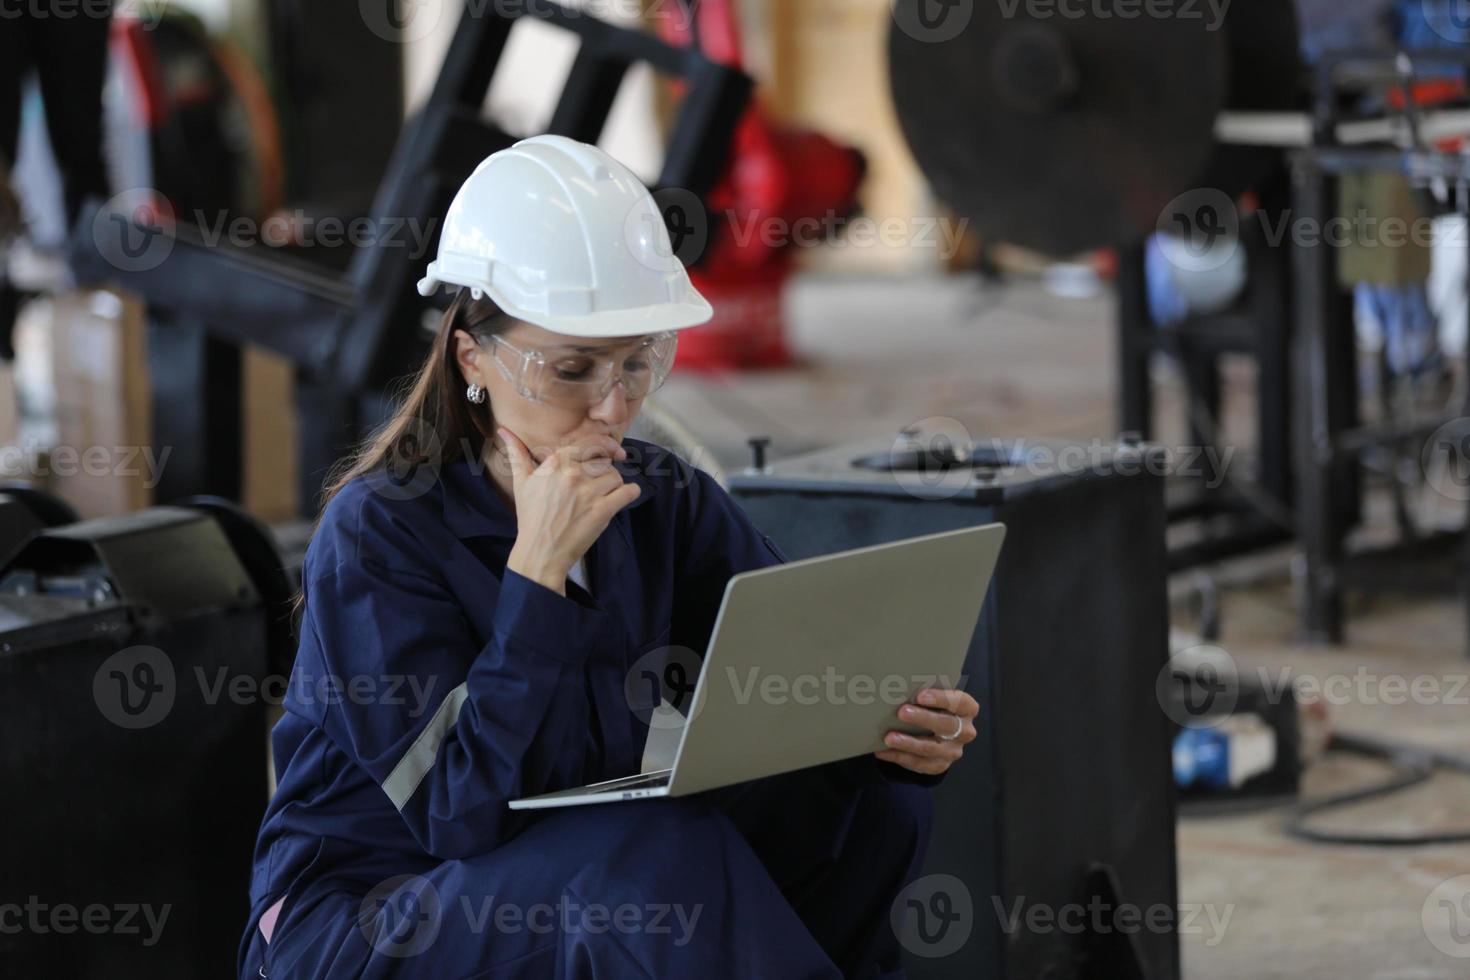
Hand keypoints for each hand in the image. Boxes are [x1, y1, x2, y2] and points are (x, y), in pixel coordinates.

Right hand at [499, 427, 641, 594]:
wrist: (540, 552)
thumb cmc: (530, 517)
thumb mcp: (521, 482)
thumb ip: (517, 453)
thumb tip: (504, 430)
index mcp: (555, 464)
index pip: (588, 442)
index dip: (604, 444)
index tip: (611, 451)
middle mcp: (572, 475)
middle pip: (604, 459)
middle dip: (605, 469)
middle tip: (602, 480)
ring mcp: (588, 493)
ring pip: (616, 475)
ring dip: (615, 484)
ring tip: (605, 495)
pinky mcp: (602, 511)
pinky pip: (628, 492)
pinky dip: (630, 493)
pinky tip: (624, 497)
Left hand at [875, 688, 978, 775]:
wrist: (937, 732)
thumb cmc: (934, 708)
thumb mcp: (935, 698)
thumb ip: (926, 694)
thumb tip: (898, 687)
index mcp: (967, 709)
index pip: (960, 702)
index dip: (941, 699)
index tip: (920, 696)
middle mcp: (964, 731)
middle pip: (947, 725)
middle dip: (923, 718)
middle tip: (902, 712)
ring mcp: (953, 751)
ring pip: (931, 748)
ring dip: (908, 743)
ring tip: (889, 737)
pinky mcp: (940, 765)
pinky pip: (919, 763)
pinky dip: (899, 756)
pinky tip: (883, 751)